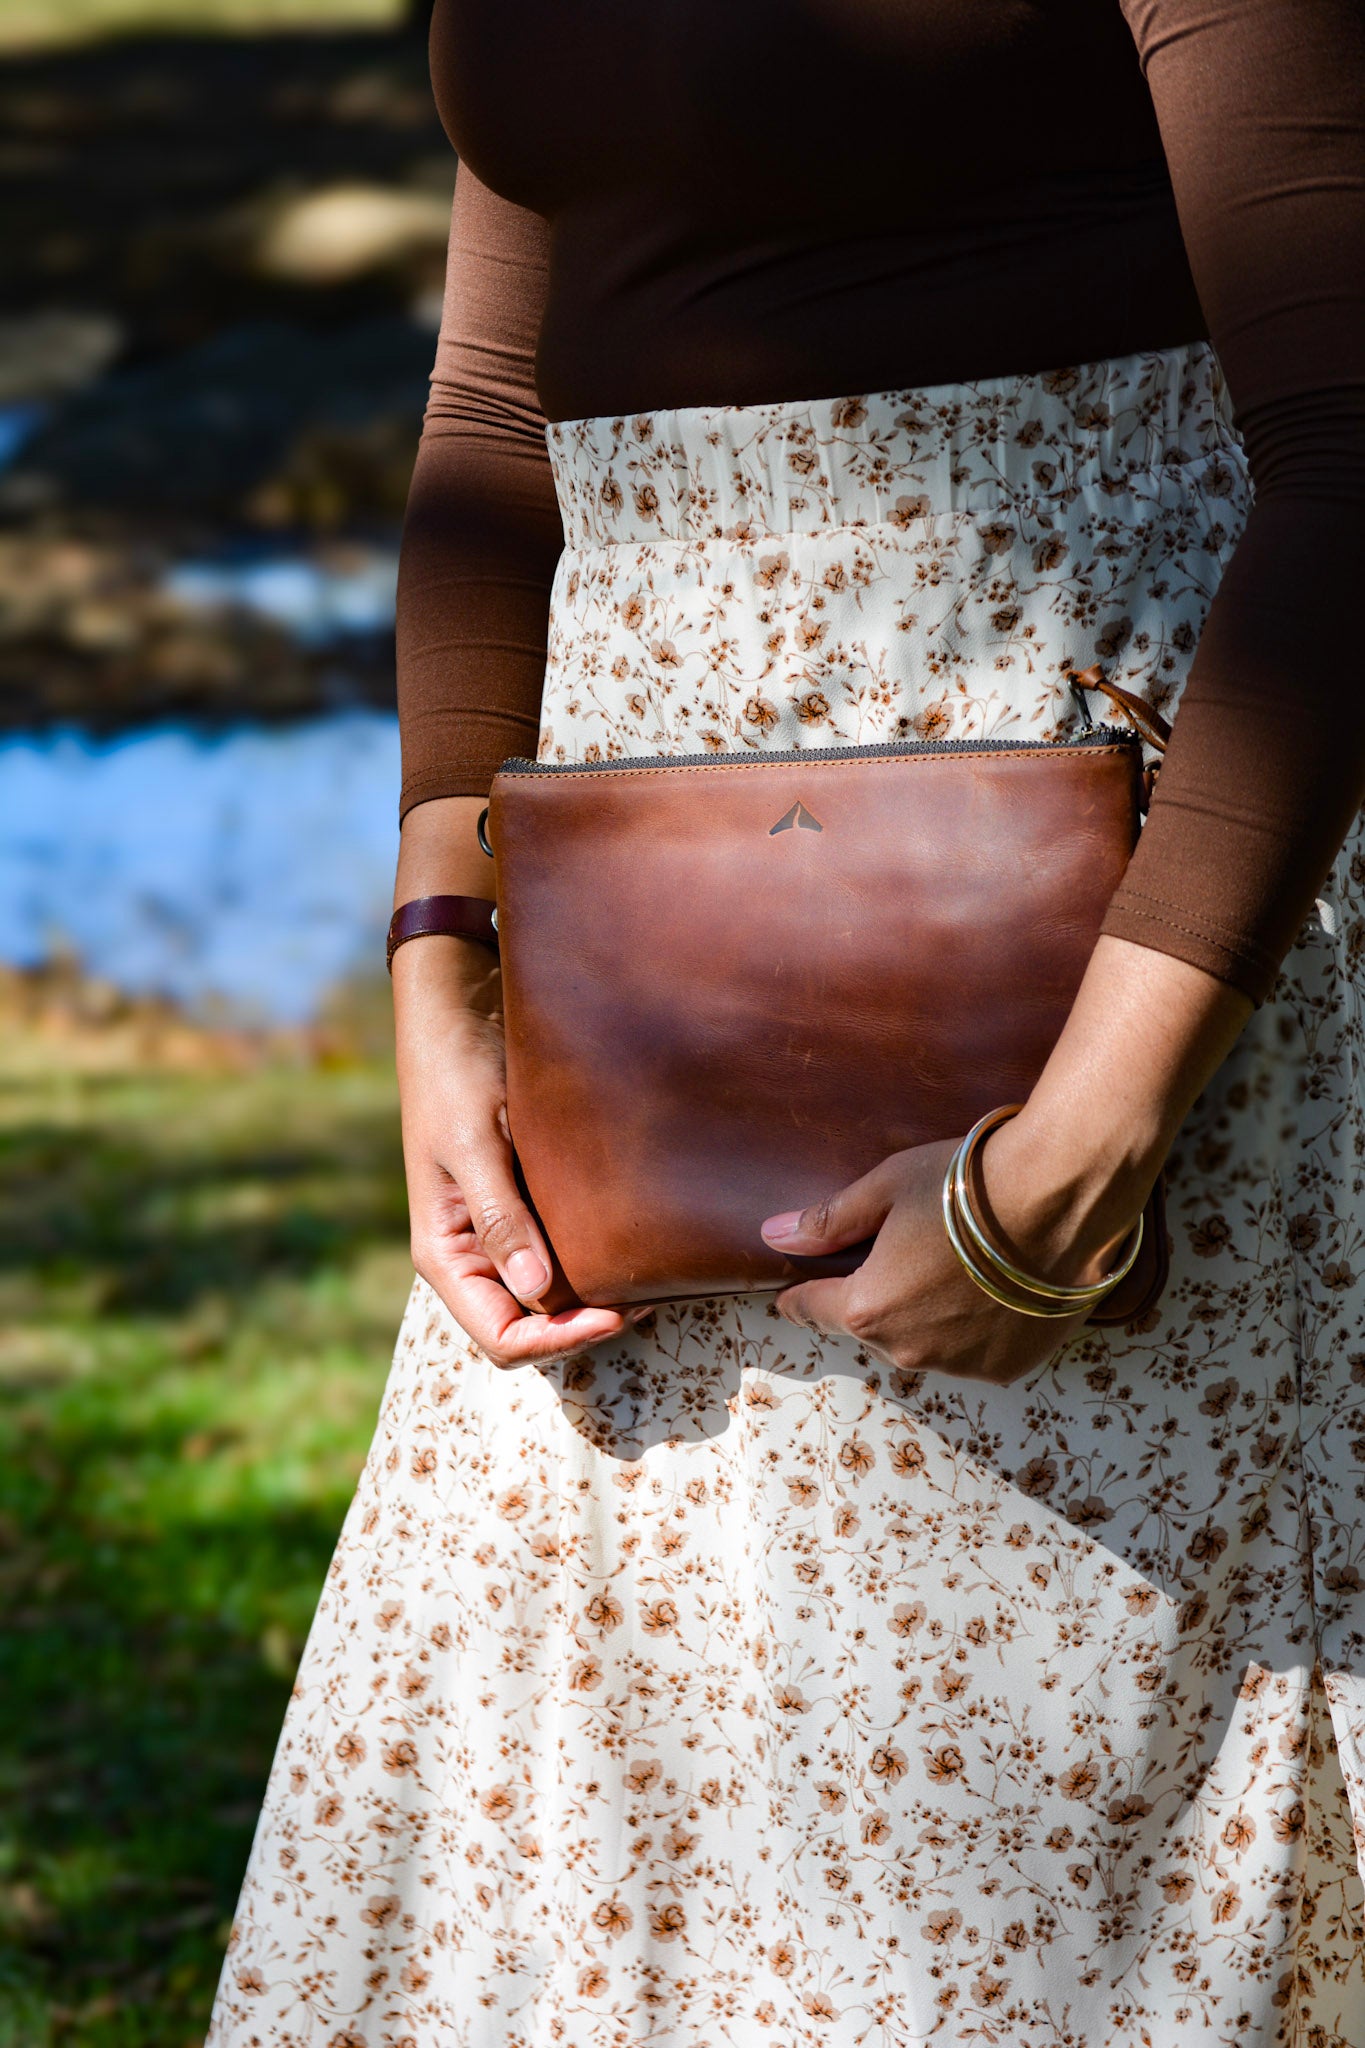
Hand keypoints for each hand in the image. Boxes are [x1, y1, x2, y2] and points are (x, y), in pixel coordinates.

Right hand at [394, 932, 636, 1367]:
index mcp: (445, 1256)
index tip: (619, 1312)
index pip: (502, 1338)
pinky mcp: (527, 1204)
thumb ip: (502, 1220)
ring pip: (549, 1298)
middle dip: (585, 1326)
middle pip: (530, 1328)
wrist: (460, 1012)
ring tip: (650, 1276)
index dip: (560, 1340)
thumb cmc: (455, 1074)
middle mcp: (472, 1256)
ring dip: (594, 1300)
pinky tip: (633, 1242)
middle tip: (648, 1296)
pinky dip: (595, 1261)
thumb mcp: (474, 1145)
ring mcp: (500, 1233)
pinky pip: (561, 1254)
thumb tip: (537, 1294)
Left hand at [760, 1134, 1095, 1386]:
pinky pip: (974, 1351)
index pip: (814, 1311)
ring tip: (961, 1265)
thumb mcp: (887, 1187)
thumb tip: (777, 1235)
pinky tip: (996, 1287)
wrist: (1062, 1197)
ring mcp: (962, 1365)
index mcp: (867, 1308)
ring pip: (926, 1342)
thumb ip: (830, 1221)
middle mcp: (909, 1349)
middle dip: (880, 1296)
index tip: (794, 1296)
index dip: (802, 1298)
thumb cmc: (968, 1184)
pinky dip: (976, 1328)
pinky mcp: (1009, 1369)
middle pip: (874, 1326)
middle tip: (908, 1252)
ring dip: (930, 1315)